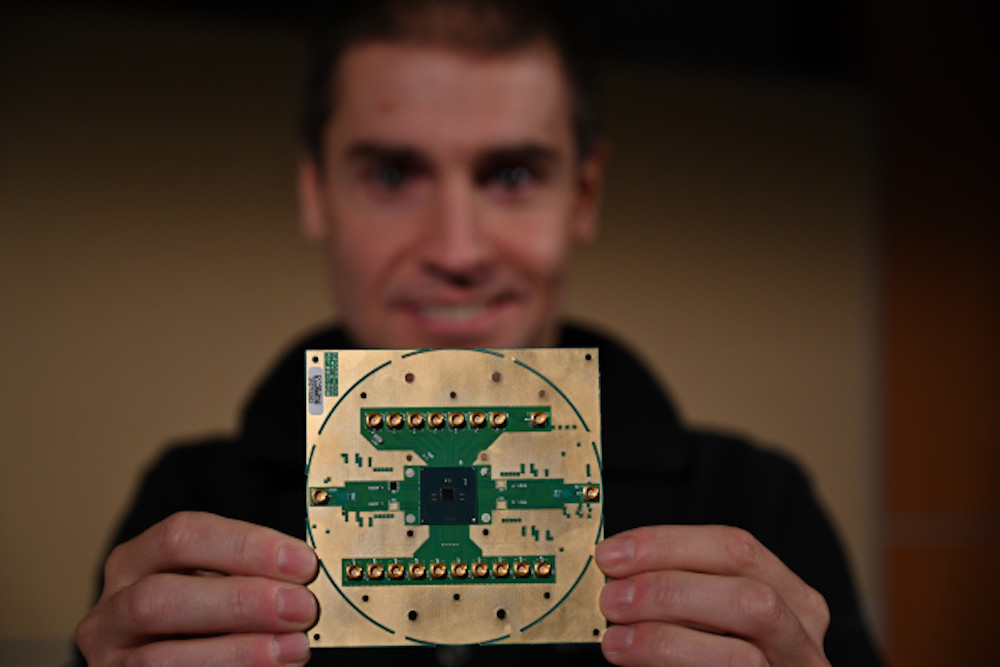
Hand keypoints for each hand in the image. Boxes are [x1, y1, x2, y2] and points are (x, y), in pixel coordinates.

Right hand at [76, 511, 318, 665]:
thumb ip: (251, 580)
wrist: (182, 663)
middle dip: (241, 601)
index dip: (247, 546)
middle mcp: (113, 606)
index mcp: (138, 560)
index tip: (303, 562)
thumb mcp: (221, 589)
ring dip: (238, 651)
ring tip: (294, 648)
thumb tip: (306, 578)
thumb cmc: (206, 623)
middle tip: (302, 607)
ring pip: (158, 658)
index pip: (183, 536)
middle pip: (162, 595)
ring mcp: (110, 659)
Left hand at [595, 525, 829, 665]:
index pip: (736, 549)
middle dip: (669, 589)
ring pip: (743, 654)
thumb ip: (678, 595)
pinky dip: (673, 664)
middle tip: (611, 597)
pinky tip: (632, 658)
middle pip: (749, 594)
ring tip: (615, 638)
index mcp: (789, 598)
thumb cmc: (705, 657)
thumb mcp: (702, 618)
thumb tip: (618, 572)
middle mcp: (802, 640)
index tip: (612, 554)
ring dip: (666, 637)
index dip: (667, 544)